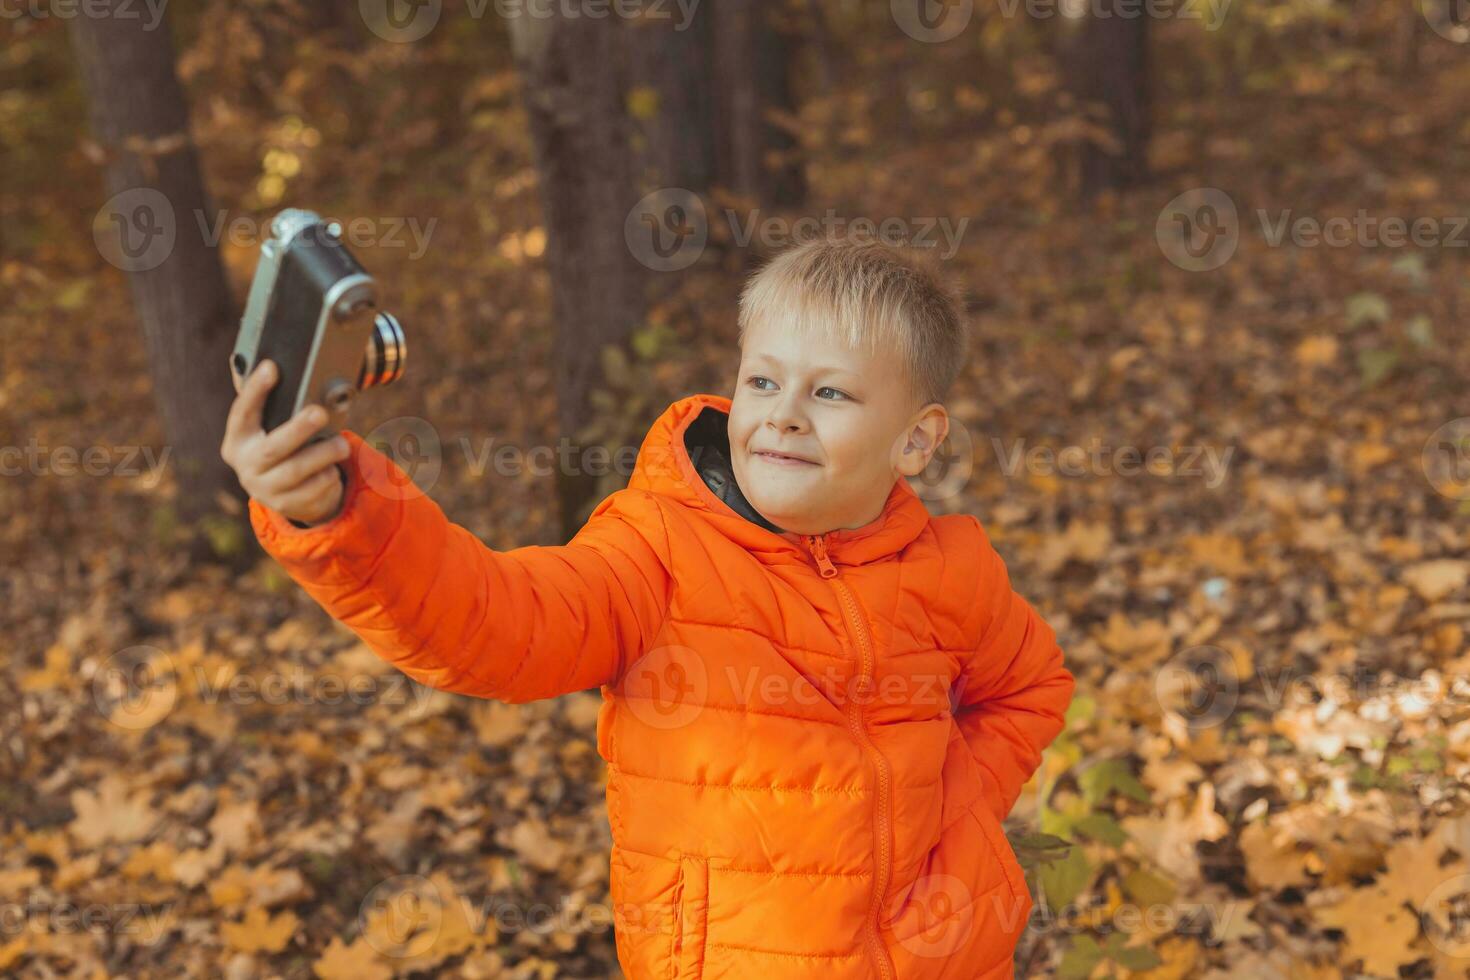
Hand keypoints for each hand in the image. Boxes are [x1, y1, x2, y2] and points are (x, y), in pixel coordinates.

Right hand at [220, 359, 350, 525]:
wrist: (287, 495)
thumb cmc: (280, 448)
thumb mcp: (268, 431)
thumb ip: (269, 406)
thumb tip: (271, 363)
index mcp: (237, 442)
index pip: (242, 412)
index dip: (255, 390)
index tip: (272, 367)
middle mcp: (246, 467)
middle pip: (273, 448)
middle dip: (298, 429)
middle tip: (319, 412)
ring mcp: (266, 490)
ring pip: (299, 470)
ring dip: (325, 453)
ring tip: (341, 444)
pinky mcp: (288, 506)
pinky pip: (315, 487)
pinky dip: (329, 475)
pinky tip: (330, 469)